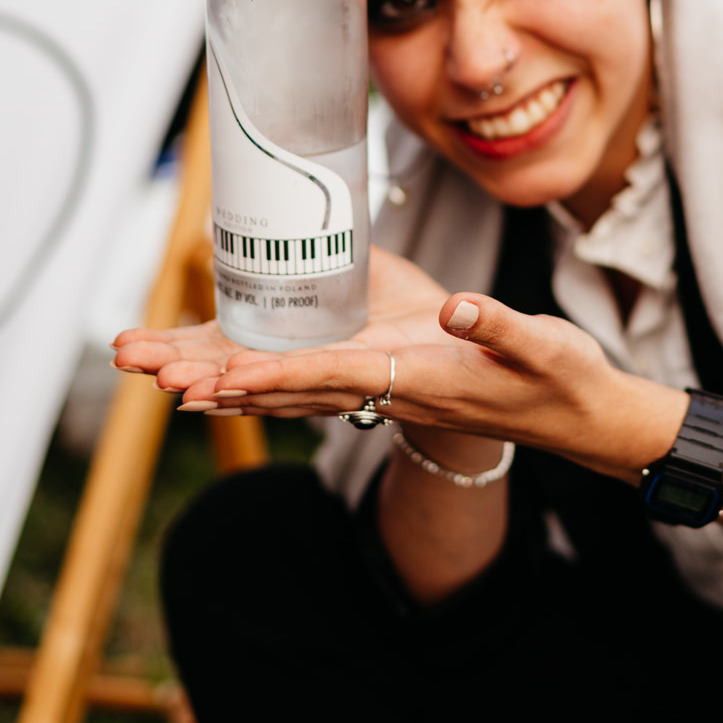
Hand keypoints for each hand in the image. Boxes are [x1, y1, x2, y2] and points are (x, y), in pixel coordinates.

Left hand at [111, 246, 684, 474]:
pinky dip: (258, 373)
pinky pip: (307, 376)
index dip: (276, 372)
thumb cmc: (560, 380)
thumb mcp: (542, 346)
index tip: (221, 372)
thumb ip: (501, 325)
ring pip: (288, 384)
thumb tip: (460, 307)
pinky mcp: (383, 373)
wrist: (574, 415)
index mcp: (419, 377)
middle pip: (289, 385)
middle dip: (220, 379)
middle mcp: (387, 387)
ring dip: (224, 379)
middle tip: (148, 369)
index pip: (334, 374)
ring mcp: (382, 385)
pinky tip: (219, 370)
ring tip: (156, 371)